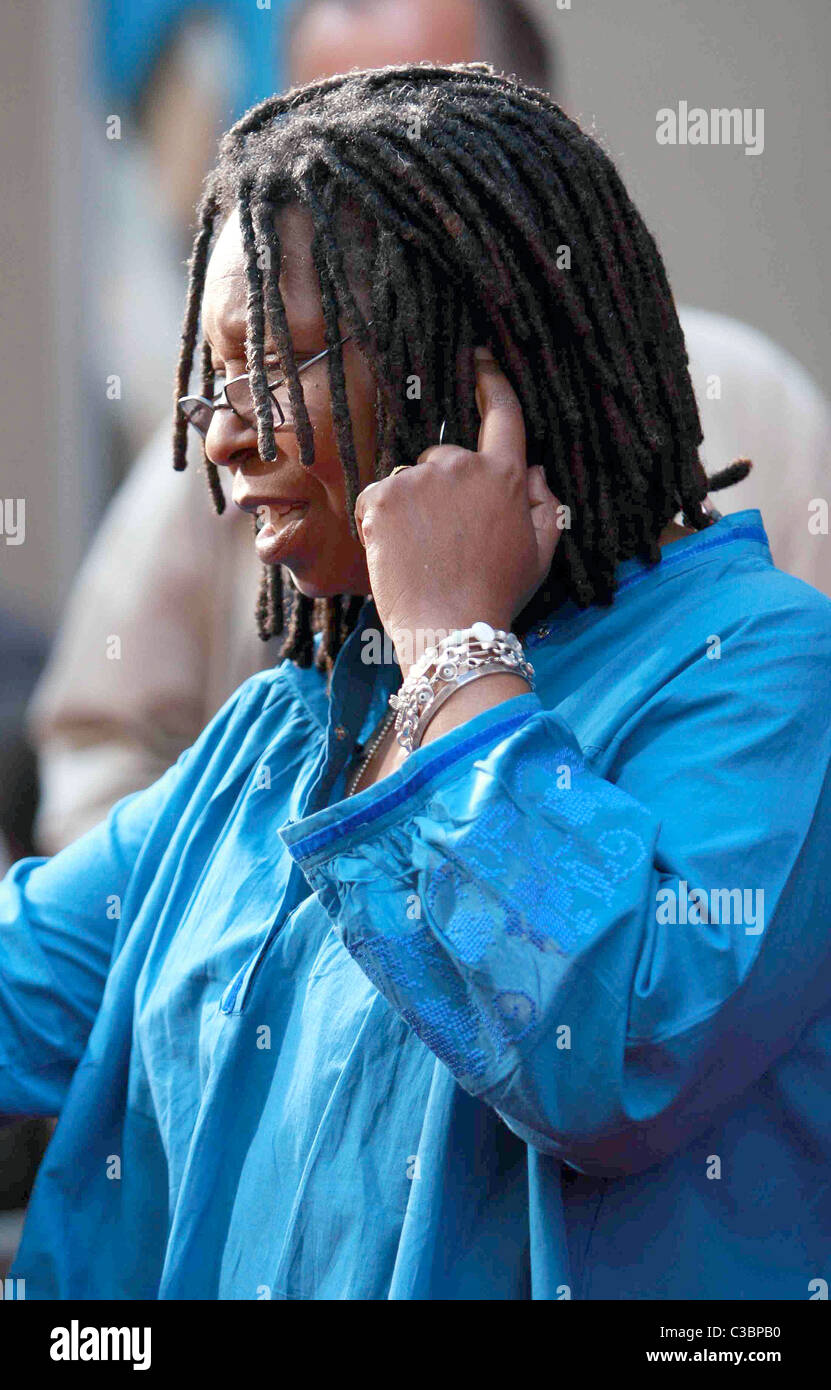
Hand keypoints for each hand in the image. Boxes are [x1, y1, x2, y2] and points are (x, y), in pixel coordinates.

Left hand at [354, 347, 561, 673]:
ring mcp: (419, 479)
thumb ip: (544, 505)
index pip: (502, 412)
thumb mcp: (541, 553)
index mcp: (505, 475)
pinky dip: (381, 520)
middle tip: (445, 539)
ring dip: (411, 506)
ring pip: (409, 480)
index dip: (490, 379)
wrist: (450, 630)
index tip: (478, 357)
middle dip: (442, 489)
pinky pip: (378, 496)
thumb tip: (533, 470)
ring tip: (422, 552)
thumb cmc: (496, 596)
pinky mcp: (383, 495)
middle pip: (445, 458)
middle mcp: (463, 466)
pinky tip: (397, 552)